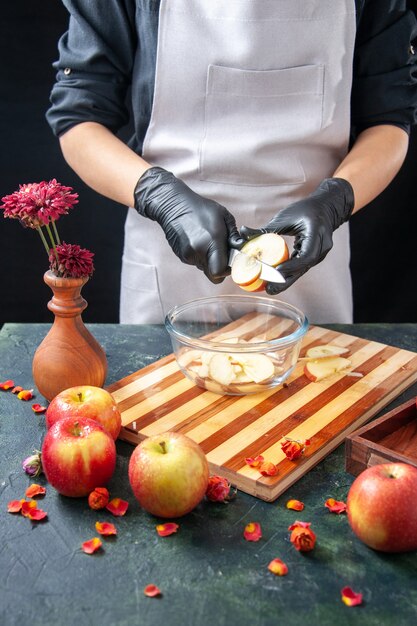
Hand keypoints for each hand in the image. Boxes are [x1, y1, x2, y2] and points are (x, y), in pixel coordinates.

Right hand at [134, 167, 243, 282]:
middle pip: (213, 274)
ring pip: (204, 268)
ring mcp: (188, 255)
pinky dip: (200, 256)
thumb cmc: (200, 208)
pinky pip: (196, 262)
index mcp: (211, 241)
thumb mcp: (223, 216)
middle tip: (222, 253)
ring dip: (210, 260)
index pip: (220, 272)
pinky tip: (198, 241)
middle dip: (220, 267)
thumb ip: (234, 235)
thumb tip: (240, 248)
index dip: (227, 270)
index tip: (230, 260)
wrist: (173, 205)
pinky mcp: (181, 256)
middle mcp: (198, 251)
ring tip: (208, 242)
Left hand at [240, 178, 354, 294]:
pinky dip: (289, 273)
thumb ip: (266, 228)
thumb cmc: (305, 210)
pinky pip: (302, 267)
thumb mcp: (285, 217)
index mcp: (317, 233)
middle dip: (287, 280)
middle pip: (304, 267)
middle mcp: (322, 246)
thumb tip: (243, 232)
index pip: (307, 255)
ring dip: (287, 280)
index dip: (292, 265)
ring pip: (303, 269)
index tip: (277, 271)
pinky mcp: (315, 256)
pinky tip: (276, 281)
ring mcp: (320, 253)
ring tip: (270, 289)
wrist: (325, 208)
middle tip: (270, 289)